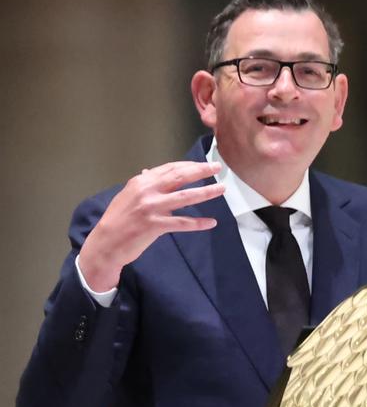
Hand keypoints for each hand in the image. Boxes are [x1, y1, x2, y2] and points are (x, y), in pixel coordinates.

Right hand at [78, 160, 223, 290]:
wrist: (106, 242)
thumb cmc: (118, 220)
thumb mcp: (128, 196)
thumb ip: (143, 185)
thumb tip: (150, 172)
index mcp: (141, 182)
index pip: (169, 168)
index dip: (189, 165)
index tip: (203, 164)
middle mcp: (147, 191)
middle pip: (179, 177)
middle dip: (200, 171)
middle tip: (217, 168)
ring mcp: (151, 208)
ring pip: (185, 197)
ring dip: (205, 192)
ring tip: (220, 189)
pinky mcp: (155, 225)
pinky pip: (181, 223)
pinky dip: (198, 223)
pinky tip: (211, 222)